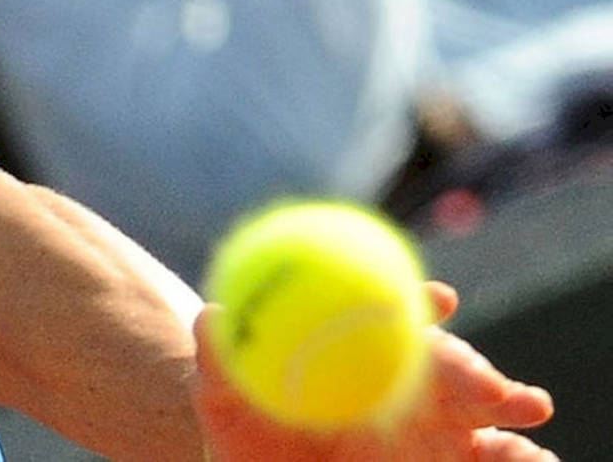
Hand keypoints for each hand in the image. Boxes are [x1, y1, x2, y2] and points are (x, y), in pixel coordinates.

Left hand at [195, 282, 555, 459]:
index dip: (420, 302)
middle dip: (482, 371)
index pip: (401, 317)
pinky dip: (524, 458)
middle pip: (460, 368)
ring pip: (495, 416)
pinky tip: (529, 460)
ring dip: (514, 409)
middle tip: (492, 390)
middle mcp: (417, 386)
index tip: (437, 300)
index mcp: (368, 351)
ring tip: (522, 416)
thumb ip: (223, 360)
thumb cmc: (247, 433)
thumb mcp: (226, 399)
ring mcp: (446, 431)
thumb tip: (215, 317)